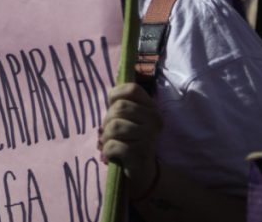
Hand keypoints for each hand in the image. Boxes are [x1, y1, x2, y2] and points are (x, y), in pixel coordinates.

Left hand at [100, 83, 162, 198]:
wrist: (142, 173)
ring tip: (112, 143)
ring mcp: (150, 137)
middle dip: (108, 121)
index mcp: (151, 108)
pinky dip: (107, 151)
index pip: (132, 89)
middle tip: (111, 133)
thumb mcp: (128, 119)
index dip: (116, 95)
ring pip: (114, 126)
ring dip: (106, 137)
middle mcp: (155, 120)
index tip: (113, 107)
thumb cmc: (130, 141)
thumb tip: (110, 90)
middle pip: (119, 108)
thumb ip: (121, 103)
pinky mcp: (141, 153)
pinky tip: (113, 155)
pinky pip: (113, 145)